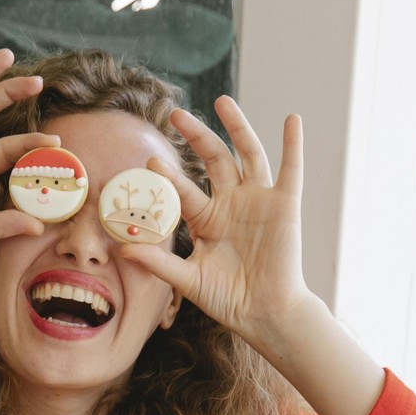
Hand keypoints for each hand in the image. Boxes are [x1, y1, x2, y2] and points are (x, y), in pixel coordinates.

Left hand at [120, 97, 316, 349]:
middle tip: (176, 114)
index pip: (183, 189)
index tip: (149, 160)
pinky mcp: (285, 206)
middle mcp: (231, 203)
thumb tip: (122, 249)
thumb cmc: (225, 298)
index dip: (168, 176)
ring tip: (222, 101)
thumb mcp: (186, 279)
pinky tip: (291, 120)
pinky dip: (293, 144)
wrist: (264, 313)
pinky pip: (291, 170)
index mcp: (206, 218)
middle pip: (213, 159)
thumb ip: (157, 262)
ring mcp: (259, 201)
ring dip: (237, 126)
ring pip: (247, 154)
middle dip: (196, 135)